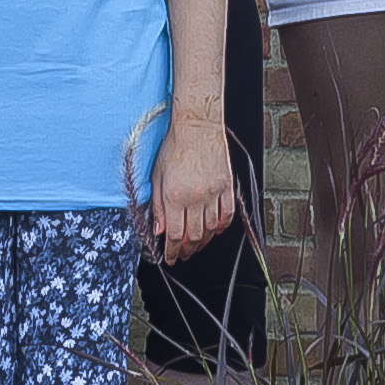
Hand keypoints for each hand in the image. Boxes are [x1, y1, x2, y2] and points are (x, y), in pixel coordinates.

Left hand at [150, 114, 238, 256]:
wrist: (197, 127)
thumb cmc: (174, 147)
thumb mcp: (157, 176)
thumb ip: (157, 206)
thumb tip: (158, 231)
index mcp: (175, 196)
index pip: (174, 234)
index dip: (171, 250)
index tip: (170, 257)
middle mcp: (196, 198)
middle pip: (193, 236)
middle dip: (186, 250)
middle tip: (182, 254)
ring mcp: (214, 193)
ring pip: (211, 229)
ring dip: (203, 241)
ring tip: (196, 245)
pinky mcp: (227, 187)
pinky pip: (227, 214)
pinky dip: (222, 227)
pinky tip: (215, 230)